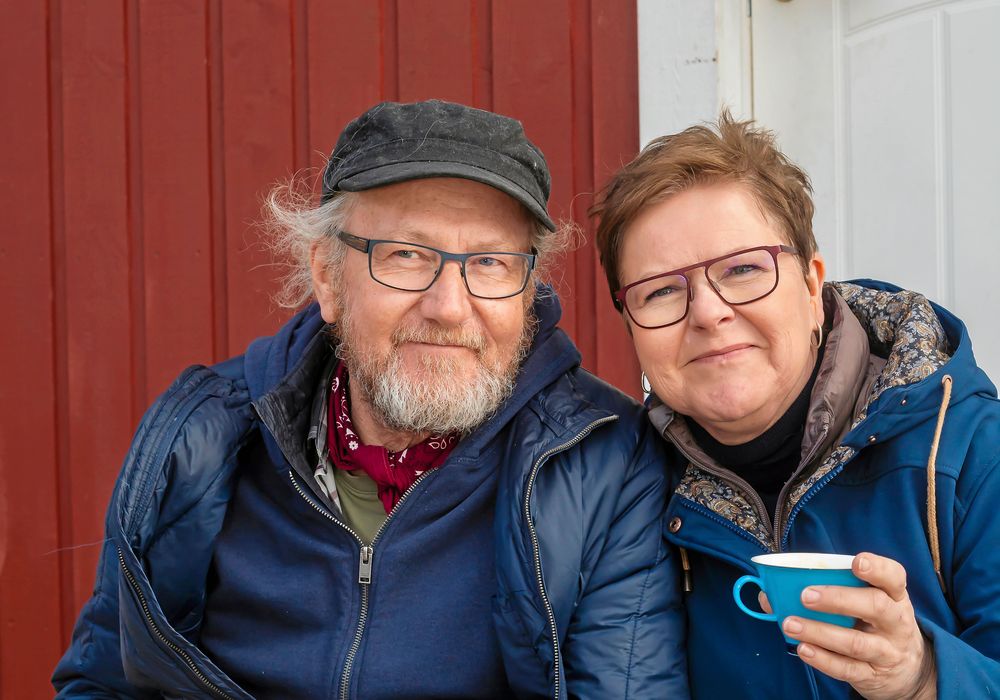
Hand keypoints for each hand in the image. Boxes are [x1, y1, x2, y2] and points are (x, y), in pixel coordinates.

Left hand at [761, 553, 936, 698]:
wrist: (907, 671)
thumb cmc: (874, 624)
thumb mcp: (864, 604)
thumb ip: (827, 591)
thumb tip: (771, 593)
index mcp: (894, 596)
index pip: (894, 577)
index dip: (877, 568)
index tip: (856, 563)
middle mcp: (896, 622)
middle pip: (876, 607)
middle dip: (839, 599)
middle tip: (806, 595)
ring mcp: (887, 651)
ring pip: (856, 642)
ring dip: (819, 632)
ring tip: (789, 624)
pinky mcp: (873, 676)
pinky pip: (847, 669)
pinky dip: (823, 659)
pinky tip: (803, 649)